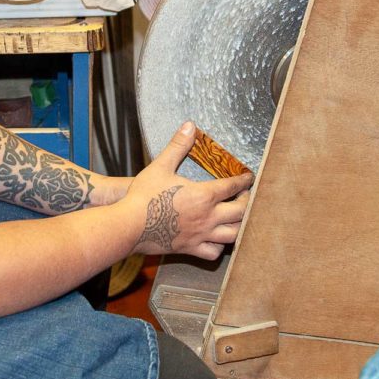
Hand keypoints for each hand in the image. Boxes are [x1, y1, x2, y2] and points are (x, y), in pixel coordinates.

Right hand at [125, 122, 253, 259]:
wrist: (129, 226)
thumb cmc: (144, 196)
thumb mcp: (161, 165)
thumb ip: (178, 145)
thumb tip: (190, 126)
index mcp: (203, 195)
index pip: (232, 186)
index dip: (244, 180)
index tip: (249, 177)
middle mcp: (207, 217)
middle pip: (240, 212)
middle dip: (247, 203)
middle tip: (245, 196)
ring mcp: (200, 235)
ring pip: (232, 235)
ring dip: (239, 226)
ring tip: (239, 218)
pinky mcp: (190, 249)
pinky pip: (213, 253)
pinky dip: (220, 247)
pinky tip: (217, 240)